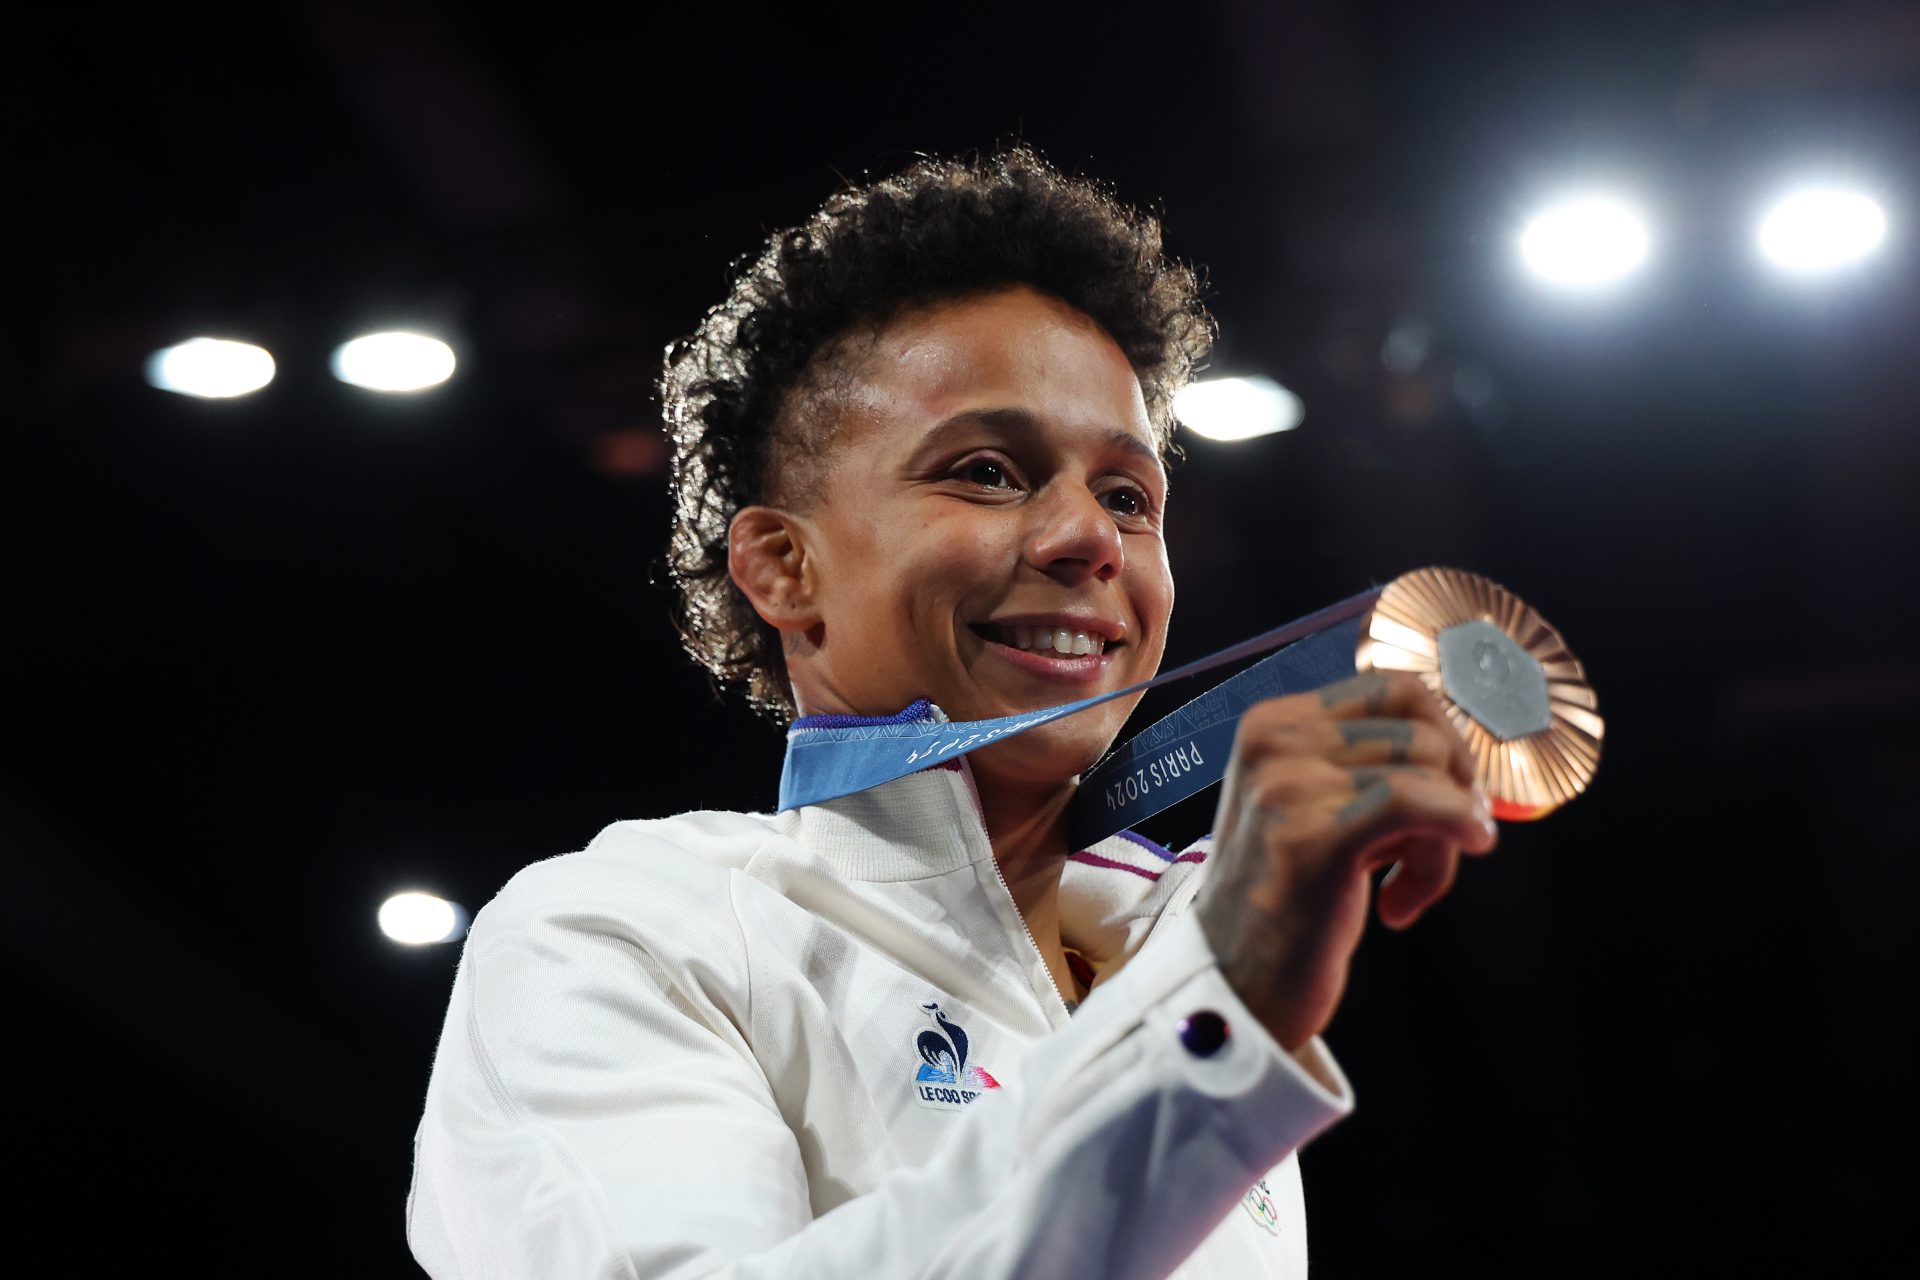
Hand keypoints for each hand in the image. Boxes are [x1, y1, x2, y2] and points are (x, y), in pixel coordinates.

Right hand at [1193, 671, 1497, 1051]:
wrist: (1232, 986)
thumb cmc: (1286, 901)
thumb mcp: (1315, 807)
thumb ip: (1367, 766)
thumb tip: (1462, 754)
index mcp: (1271, 722)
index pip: (1394, 689)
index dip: (1444, 741)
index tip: (1450, 798)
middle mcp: (1273, 740)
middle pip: (1420, 730)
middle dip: (1451, 792)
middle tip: (1433, 852)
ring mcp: (1288, 785)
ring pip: (1427, 772)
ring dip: (1441, 839)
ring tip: (1403, 890)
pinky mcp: (1312, 838)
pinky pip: (1416, 803)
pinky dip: (1450, 833)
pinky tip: (1415, 894)